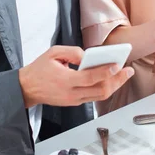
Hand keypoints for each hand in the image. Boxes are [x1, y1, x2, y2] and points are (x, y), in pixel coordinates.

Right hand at [18, 46, 133, 107]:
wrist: (27, 88)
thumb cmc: (39, 69)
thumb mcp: (53, 53)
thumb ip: (72, 51)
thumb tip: (87, 56)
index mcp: (65, 80)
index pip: (90, 78)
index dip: (105, 72)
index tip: (117, 65)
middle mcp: (71, 94)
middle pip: (100, 90)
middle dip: (117, 81)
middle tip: (128, 71)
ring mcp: (74, 100)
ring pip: (99, 96)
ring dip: (114, 86)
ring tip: (124, 75)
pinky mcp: (74, 103)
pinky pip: (93, 97)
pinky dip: (104, 88)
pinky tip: (111, 80)